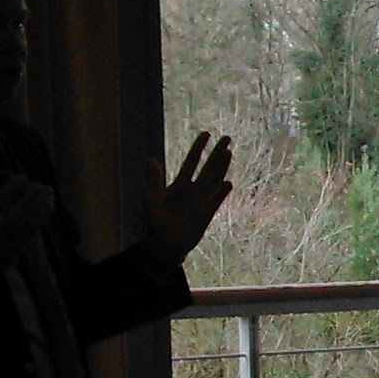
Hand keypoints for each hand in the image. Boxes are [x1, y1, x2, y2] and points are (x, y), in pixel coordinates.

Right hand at [0, 178, 53, 294]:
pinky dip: (40, 219)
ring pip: (26, 229)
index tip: (22, 176)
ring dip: (40, 209)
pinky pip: (30, 236)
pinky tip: (47, 208)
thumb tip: (14, 187)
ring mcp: (3, 251)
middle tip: (42, 185)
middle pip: (14, 219)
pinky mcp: (14, 256)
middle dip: (30, 201)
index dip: (9, 190)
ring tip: (49, 193)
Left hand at [140, 131, 233, 263]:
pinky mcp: (206, 213)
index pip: (191, 162)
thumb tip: (150, 159)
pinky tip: (228, 183)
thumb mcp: (151, 198)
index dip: (198, 148)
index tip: (206, 134)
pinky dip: (221, 192)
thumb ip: (153, 179)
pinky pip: (216, 200)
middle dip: (217, 153)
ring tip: (229, 152)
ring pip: (215, 179)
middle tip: (227, 138)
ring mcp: (201, 200)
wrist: (165, 244)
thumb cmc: (155, 221)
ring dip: (222, 166)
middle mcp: (193, 190)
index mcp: (179, 184)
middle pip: (208, 167)